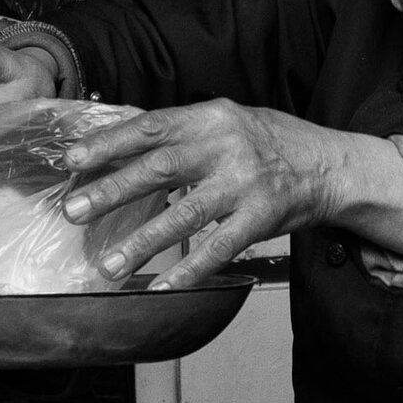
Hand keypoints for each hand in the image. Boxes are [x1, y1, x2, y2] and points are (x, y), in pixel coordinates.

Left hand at [58, 99, 340, 290]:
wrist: (330, 166)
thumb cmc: (270, 143)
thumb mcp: (226, 121)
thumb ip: (181, 131)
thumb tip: (120, 141)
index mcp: (211, 117)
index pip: (151, 127)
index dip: (108, 143)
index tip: (72, 159)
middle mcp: (226, 148)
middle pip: (159, 169)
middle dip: (111, 191)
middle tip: (74, 211)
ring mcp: (244, 185)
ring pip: (184, 215)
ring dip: (142, 242)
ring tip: (109, 264)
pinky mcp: (260, 219)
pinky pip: (218, 249)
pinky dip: (189, 270)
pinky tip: (162, 285)